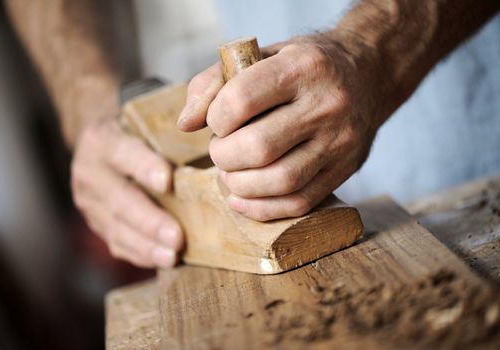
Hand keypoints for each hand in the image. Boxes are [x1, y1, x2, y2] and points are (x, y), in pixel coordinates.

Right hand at [71, 118, 182, 267]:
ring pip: (117, 227)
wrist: (100, 144)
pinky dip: (140, 253)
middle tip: (177, 237)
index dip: (145, 168)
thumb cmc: (137, 132)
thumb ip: (169, 135)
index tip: (168, 182)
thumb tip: (212, 152)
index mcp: (102, 139)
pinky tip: (162, 260)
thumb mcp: (145, 123)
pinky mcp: (95, 222)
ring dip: (147, 245)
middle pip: (120, 199)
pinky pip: (116, 242)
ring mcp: (88, 201)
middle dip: (150, 221)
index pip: (124, 153)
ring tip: (172, 256)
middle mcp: (89, 171)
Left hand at [178, 34, 391, 220]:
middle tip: (221, 152)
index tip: (217, 121)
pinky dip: (262, 209)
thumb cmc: (304, 66)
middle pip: (258, 147)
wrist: (368, 74)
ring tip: (231, 175)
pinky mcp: (346, 169)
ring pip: (280, 181)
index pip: (241, 100)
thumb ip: (214, 83)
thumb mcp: (261, 55)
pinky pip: (299, 203)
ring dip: (240, 186)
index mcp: (302, 67)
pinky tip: (243, 199)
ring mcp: (340, 141)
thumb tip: (185, 124)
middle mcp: (327, 104)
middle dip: (224, 157)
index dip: (215, 118)